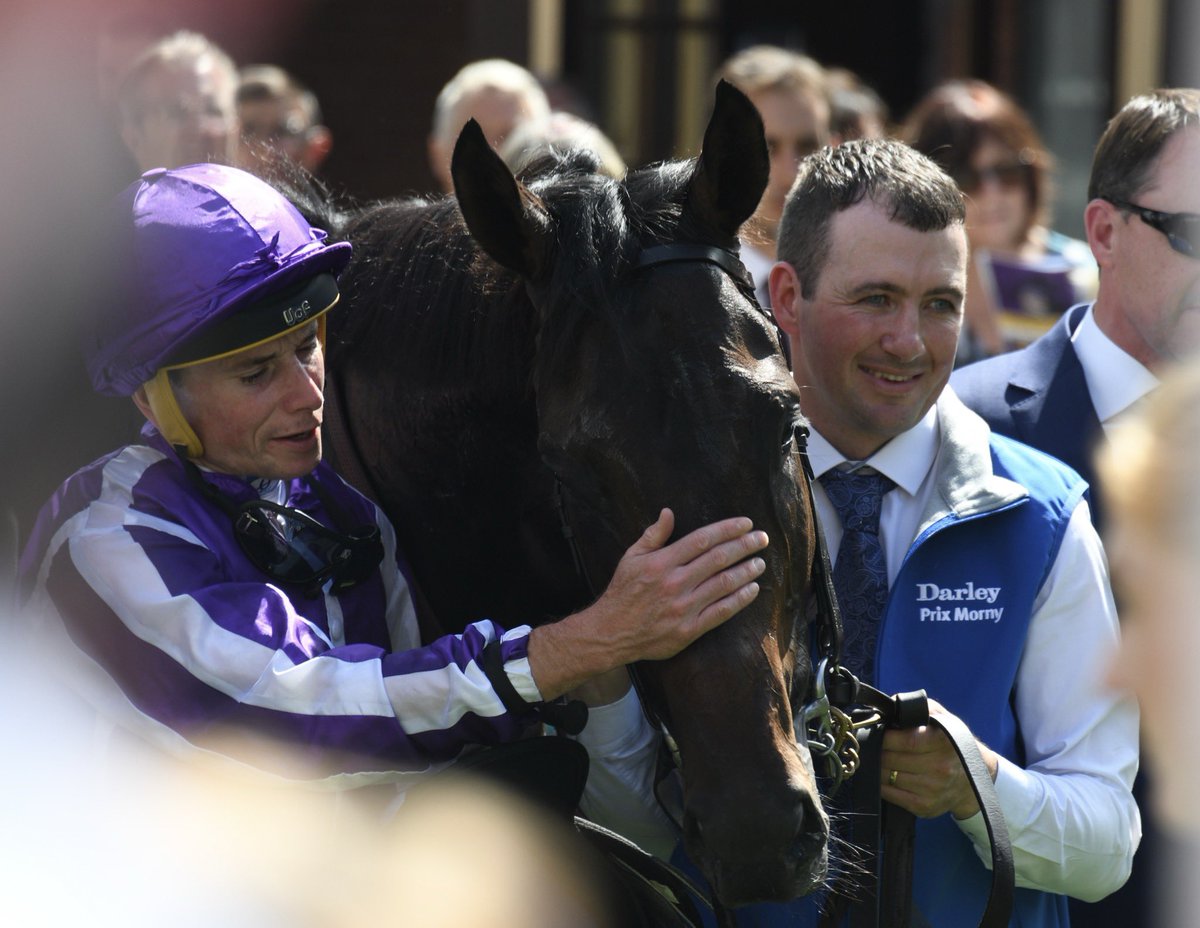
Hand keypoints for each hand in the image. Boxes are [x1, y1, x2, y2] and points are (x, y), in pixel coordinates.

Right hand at [528, 508, 767, 698]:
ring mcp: (683, 608)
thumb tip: (668, 512)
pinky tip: (752, 589)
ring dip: (746, 571)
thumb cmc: (622, 592)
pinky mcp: (689, 630)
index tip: (746, 523)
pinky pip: (721, 612)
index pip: (702, 539)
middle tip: (762, 538)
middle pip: (718, 559)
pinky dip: (740, 599)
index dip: (727, 529)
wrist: (611, 633)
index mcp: (661, 563)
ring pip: (724, 584)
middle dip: (744, 546)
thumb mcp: (631, 558)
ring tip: (760, 562)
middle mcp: (674, 583)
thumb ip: (653, 535)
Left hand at [879, 699, 998, 819]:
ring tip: (875, 758)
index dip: (886, 737)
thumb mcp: (943, 719)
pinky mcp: (924, 806)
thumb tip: (892, 706)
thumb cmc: (952, 744)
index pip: (906, 741)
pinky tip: (881, 776)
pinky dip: (880, 784)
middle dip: (876, 751)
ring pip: (887, 776)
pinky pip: (891, 795)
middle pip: (892, 759)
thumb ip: (919, 708)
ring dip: (876, 767)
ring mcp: (932, 789)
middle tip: (870, 745)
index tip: (877, 732)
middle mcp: (939, 768)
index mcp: (942, 743)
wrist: (973, 780)